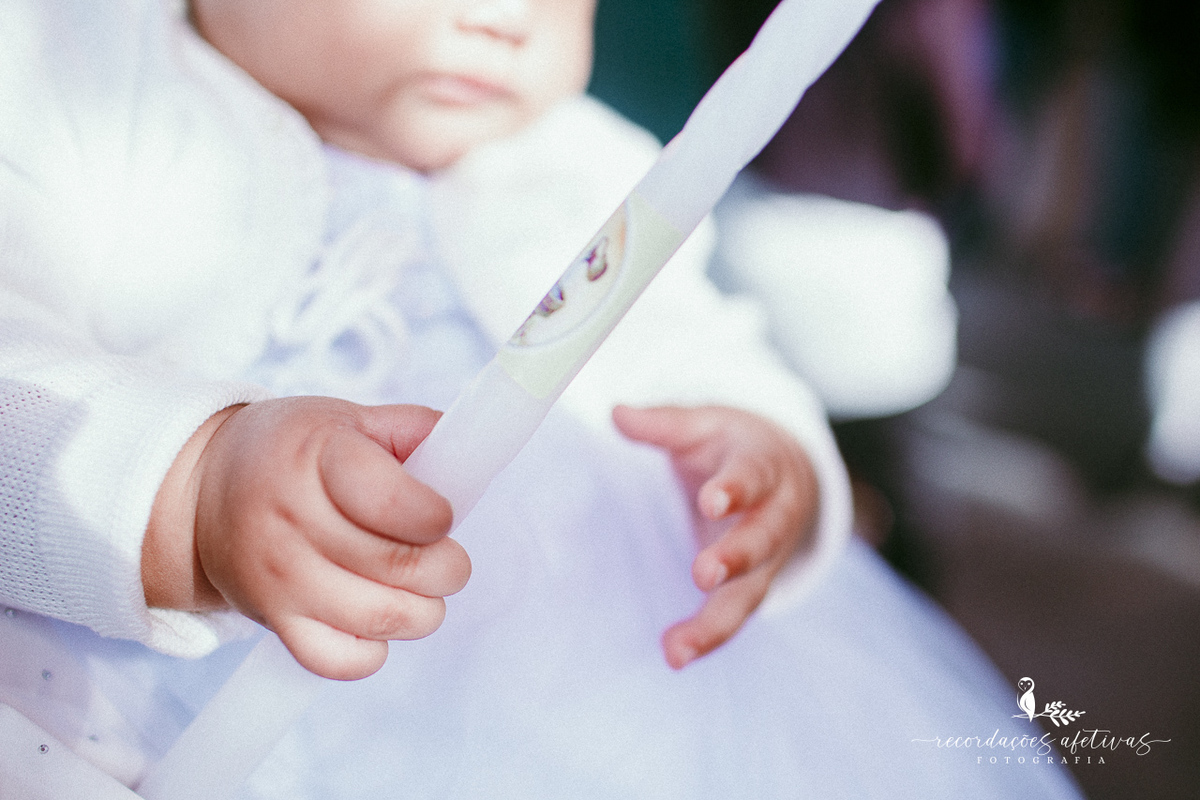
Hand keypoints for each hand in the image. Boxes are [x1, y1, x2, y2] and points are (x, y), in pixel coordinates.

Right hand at [143, 397, 470, 680]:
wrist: (200, 492)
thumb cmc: (289, 452)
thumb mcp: (346, 418)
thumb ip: (413, 429)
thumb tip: (470, 447)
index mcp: (317, 458)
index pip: (395, 505)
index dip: (438, 516)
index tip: (441, 514)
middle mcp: (291, 521)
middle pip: (402, 567)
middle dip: (448, 567)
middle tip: (446, 556)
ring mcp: (280, 579)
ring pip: (384, 618)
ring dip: (425, 609)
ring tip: (420, 587)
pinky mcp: (274, 622)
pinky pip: (341, 660)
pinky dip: (374, 648)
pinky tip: (376, 616)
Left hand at [613, 404, 817, 669]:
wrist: (790, 470)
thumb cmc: (732, 446)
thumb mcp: (704, 425)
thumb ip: (664, 424)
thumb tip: (616, 412)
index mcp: (762, 466)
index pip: (752, 475)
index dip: (734, 488)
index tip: (711, 500)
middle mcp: (774, 515)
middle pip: (762, 538)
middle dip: (736, 556)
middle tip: (704, 573)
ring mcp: (769, 557)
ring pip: (751, 592)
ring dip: (717, 622)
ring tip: (678, 647)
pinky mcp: (754, 585)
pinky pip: (735, 615)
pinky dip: (708, 637)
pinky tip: (674, 655)